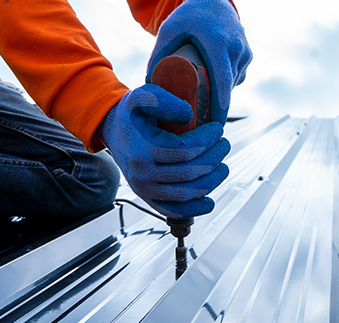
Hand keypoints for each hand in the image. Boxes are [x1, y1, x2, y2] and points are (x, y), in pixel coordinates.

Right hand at [96, 84, 230, 217]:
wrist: (115, 131)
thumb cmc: (133, 114)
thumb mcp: (142, 96)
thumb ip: (163, 100)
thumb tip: (188, 115)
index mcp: (143, 149)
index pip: (185, 150)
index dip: (207, 141)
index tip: (218, 129)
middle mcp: (142, 174)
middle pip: (189, 173)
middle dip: (214, 158)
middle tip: (224, 145)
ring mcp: (144, 189)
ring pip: (186, 193)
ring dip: (211, 181)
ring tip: (223, 166)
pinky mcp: (148, 199)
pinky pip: (172, 211)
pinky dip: (194, 209)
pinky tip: (209, 202)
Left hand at [146, 0, 252, 124]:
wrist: (214, 1)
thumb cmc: (190, 16)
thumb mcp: (169, 30)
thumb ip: (158, 54)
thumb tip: (149, 84)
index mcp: (217, 43)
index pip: (221, 81)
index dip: (219, 106)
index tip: (214, 123)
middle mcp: (235, 48)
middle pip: (227, 88)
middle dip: (217, 108)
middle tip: (202, 124)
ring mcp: (244, 52)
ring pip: (233, 84)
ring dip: (221, 96)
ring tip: (204, 106)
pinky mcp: (248, 55)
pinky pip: (238, 77)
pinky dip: (227, 85)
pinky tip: (215, 89)